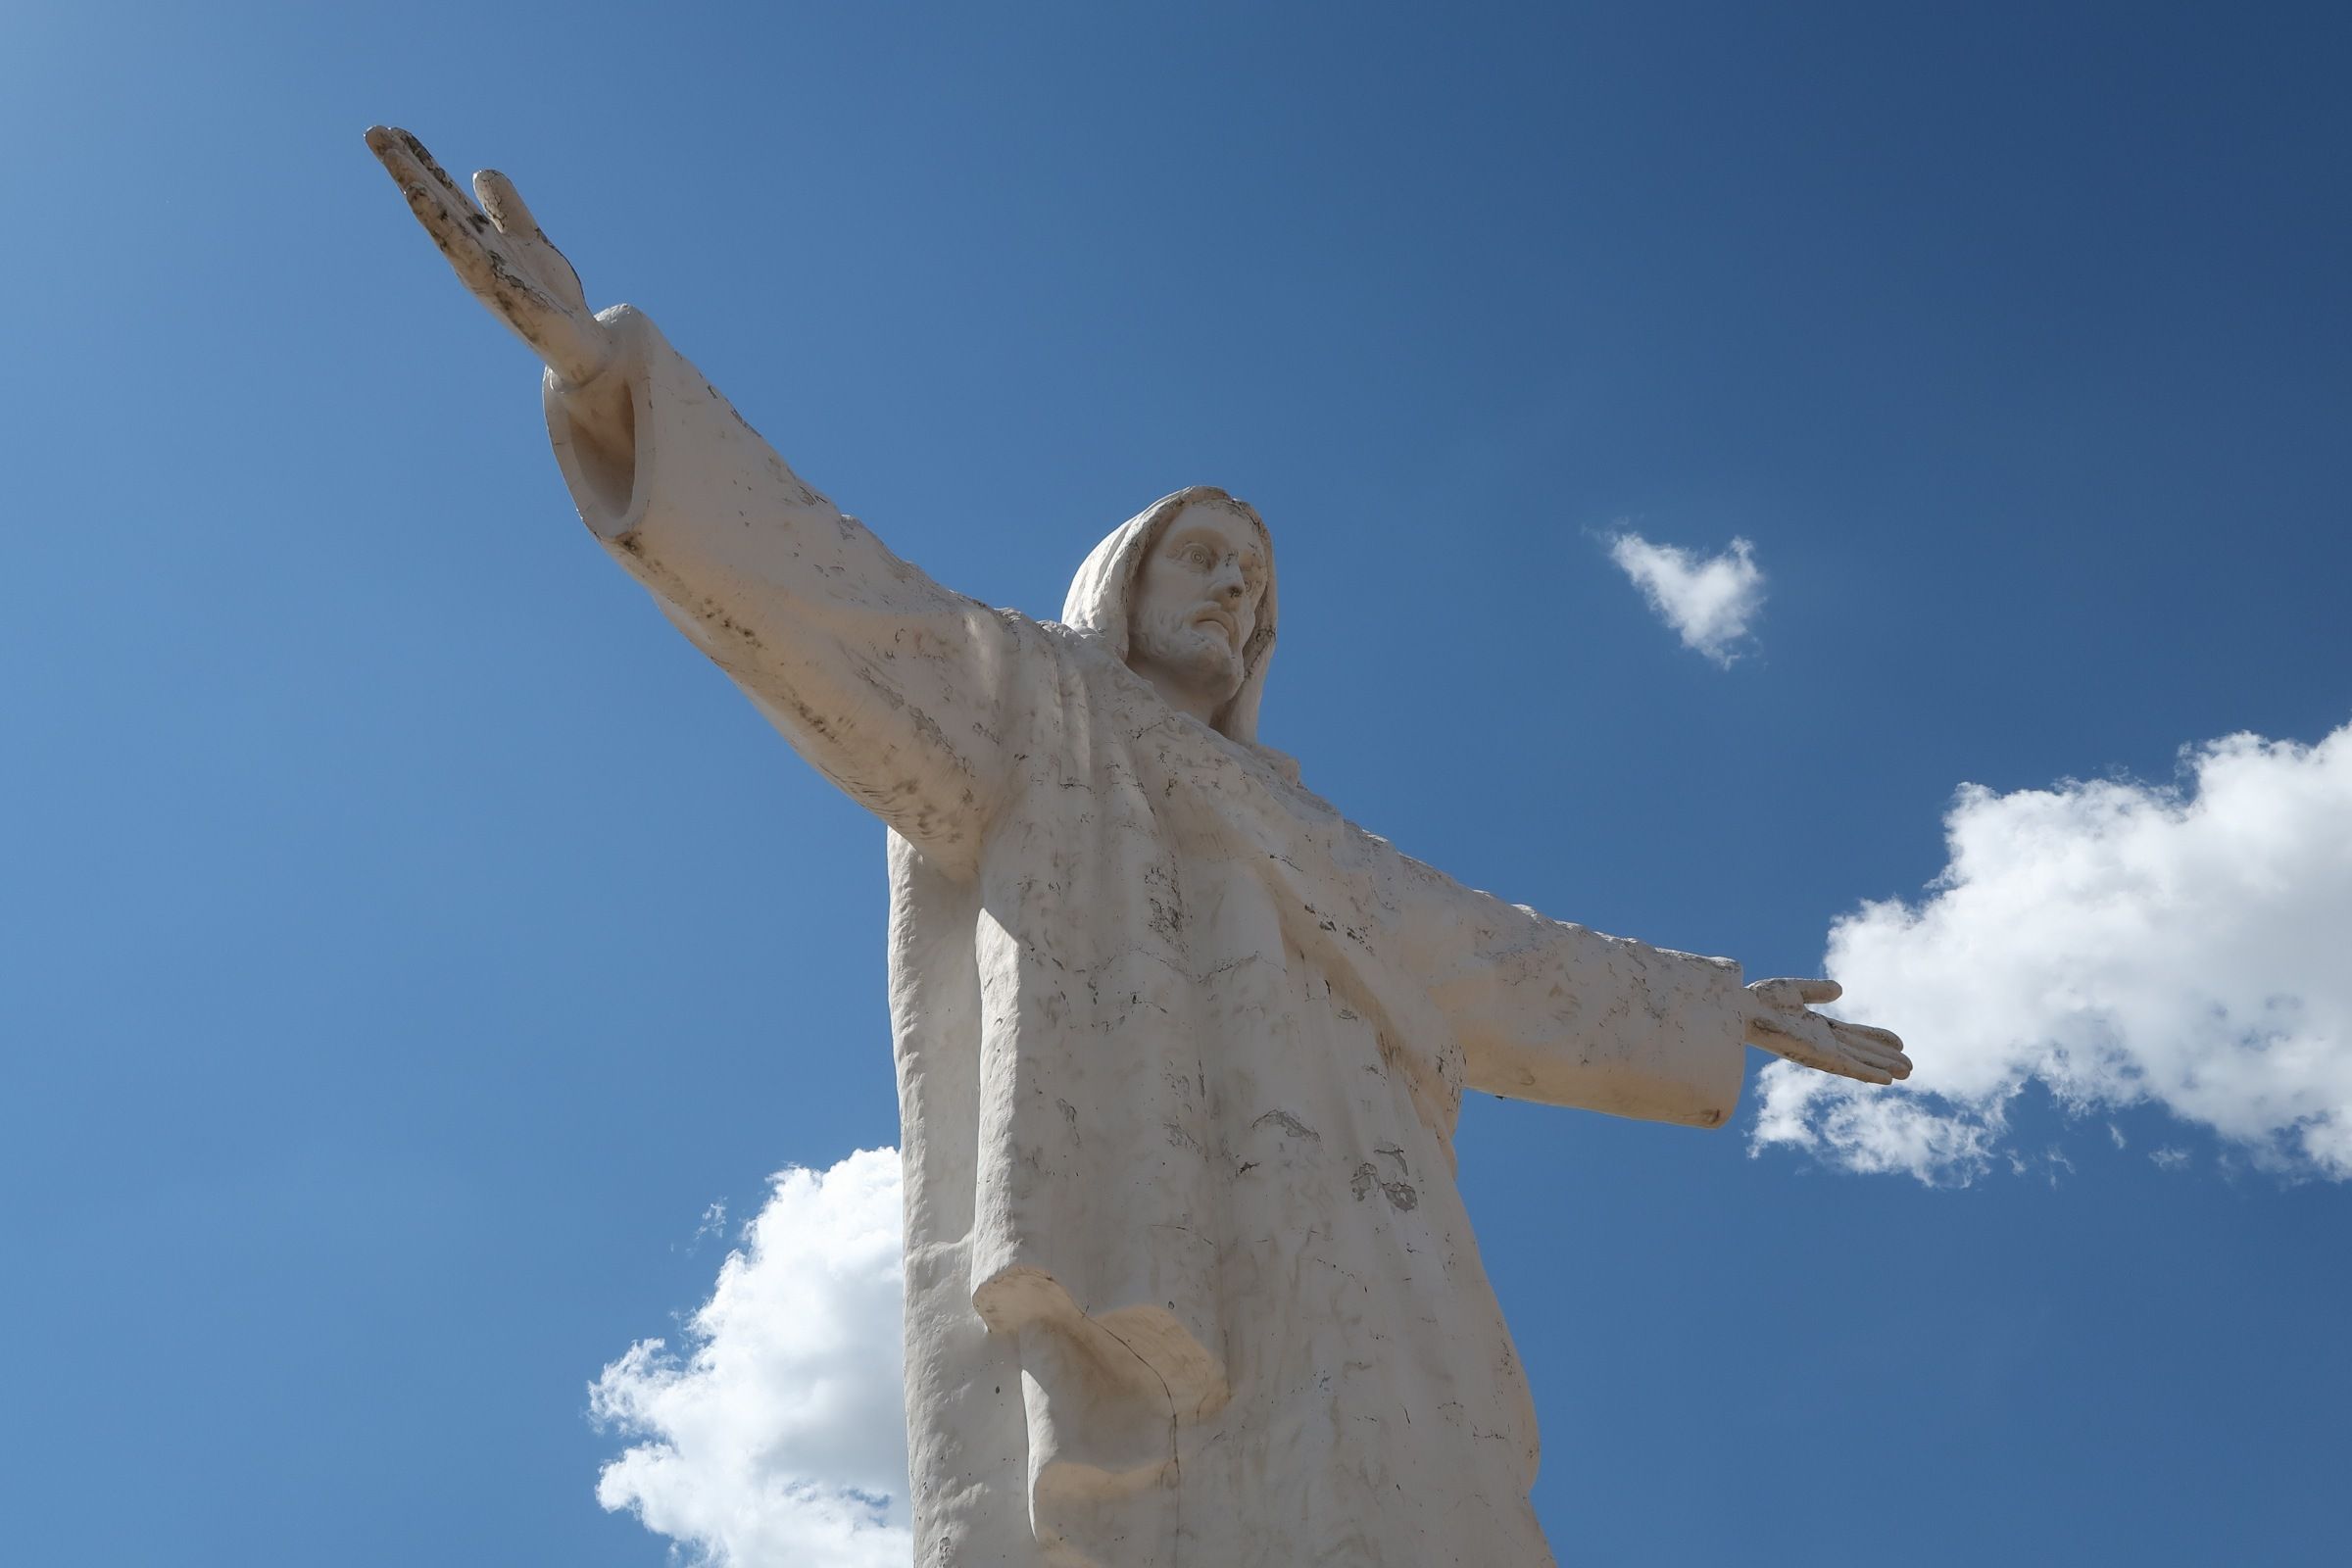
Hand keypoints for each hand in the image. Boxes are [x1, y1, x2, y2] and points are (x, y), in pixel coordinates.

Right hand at [364, 126, 610, 386]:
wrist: (582, 344)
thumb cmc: (551, 295)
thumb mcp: (528, 238)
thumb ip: (506, 207)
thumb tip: (481, 171)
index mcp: (477, 240)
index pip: (444, 194)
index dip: (422, 163)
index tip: (394, 129)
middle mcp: (472, 255)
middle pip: (434, 205)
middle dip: (405, 171)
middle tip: (372, 132)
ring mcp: (484, 274)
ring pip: (444, 228)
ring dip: (420, 196)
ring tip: (396, 164)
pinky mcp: (505, 292)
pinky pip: (472, 257)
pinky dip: (448, 230)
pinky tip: (427, 205)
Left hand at [1743, 978, 1910, 1084]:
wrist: (1742, 1008)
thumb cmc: (1759, 1000)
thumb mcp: (1795, 990)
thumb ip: (1817, 990)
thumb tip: (1840, 989)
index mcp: (1816, 1027)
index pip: (1853, 1035)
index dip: (1875, 1038)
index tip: (1899, 1042)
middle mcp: (1821, 1041)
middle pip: (1861, 1051)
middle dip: (1885, 1058)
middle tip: (1911, 1066)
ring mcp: (1821, 1050)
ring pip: (1860, 1062)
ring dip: (1883, 1067)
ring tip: (1908, 1073)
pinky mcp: (1818, 1057)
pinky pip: (1848, 1067)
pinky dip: (1867, 1073)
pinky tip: (1886, 1080)